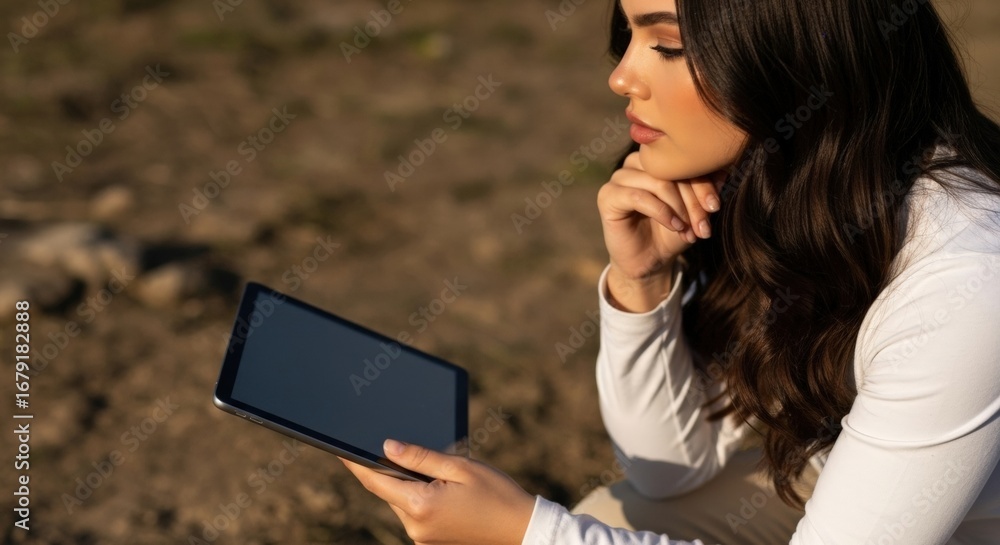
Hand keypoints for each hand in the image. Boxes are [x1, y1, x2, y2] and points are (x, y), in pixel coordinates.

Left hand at [340, 439, 535, 544]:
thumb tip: (387, 448)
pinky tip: (442, 489)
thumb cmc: (496, 494)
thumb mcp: (460, 467)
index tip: (340, 448)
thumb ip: (421, 457)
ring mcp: (422, 538)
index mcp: (421, 505)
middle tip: (395, 447)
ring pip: (402, 502)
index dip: (355, 463)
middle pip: (389, 491)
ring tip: (435, 471)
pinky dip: (419, 498)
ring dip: (409, 485)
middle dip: (390, 470)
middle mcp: (415, 526)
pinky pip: (415, 514)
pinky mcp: (430, 542)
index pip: (375, 481)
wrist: (522, 530)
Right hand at [597, 152, 725, 311]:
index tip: (715, 207)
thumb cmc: (673, 231)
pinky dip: (661, 212)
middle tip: (704, 225)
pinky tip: (674, 226)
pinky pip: (638, 196)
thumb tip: (725, 173)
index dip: (703, 183)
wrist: (650, 261)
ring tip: (689, 229)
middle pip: (671, 170)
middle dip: (693, 199)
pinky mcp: (608, 196)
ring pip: (658, 181)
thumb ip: (706, 189)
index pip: (683, 161)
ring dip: (679, 207)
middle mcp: (636, 162)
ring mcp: (619, 177)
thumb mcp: (695, 210)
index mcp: (656, 159)